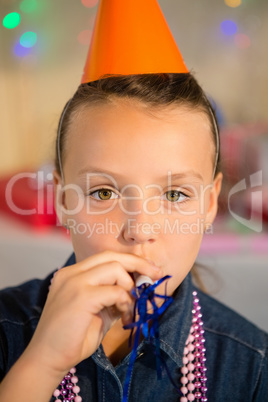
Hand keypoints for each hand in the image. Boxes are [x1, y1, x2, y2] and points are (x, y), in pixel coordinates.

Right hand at [24, 251, 162, 377]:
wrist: (47, 359)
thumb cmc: (72, 338)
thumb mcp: (97, 311)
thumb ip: (112, 297)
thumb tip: (137, 289)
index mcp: (72, 273)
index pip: (106, 257)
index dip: (130, 261)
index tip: (150, 270)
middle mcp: (72, 273)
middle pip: (111, 256)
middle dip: (138, 263)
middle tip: (157, 275)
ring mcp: (75, 282)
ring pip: (115, 268)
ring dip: (130, 287)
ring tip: (130, 308)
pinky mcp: (81, 296)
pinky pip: (115, 291)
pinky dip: (126, 302)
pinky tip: (124, 317)